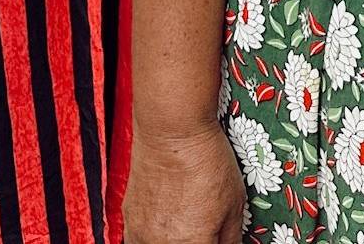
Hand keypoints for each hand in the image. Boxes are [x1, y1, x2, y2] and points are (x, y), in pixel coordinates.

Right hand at [125, 126, 245, 243]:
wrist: (172, 130)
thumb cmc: (204, 159)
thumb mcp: (234, 201)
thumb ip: (230, 237)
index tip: (216, 238)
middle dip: (195, 242)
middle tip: (202, 226)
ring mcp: (140, 236)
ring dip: (174, 242)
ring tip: (185, 224)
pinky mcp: (129, 223)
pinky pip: (140, 242)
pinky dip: (154, 238)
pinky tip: (167, 223)